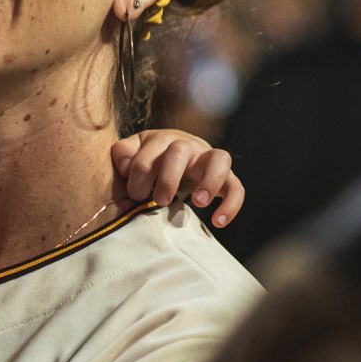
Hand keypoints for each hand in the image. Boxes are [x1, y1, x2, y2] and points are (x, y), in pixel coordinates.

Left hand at [111, 129, 244, 227]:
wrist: (177, 155)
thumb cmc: (151, 158)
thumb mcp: (134, 150)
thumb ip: (123, 152)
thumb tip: (125, 166)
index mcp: (162, 140)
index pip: (149, 154)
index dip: (139, 176)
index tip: (136, 195)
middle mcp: (188, 145)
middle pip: (179, 150)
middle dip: (167, 178)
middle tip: (159, 200)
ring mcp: (209, 159)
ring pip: (219, 158)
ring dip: (209, 181)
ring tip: (197, 203)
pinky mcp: (227, 177)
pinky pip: (236, 187)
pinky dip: (231, 204)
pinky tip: (219, 222)